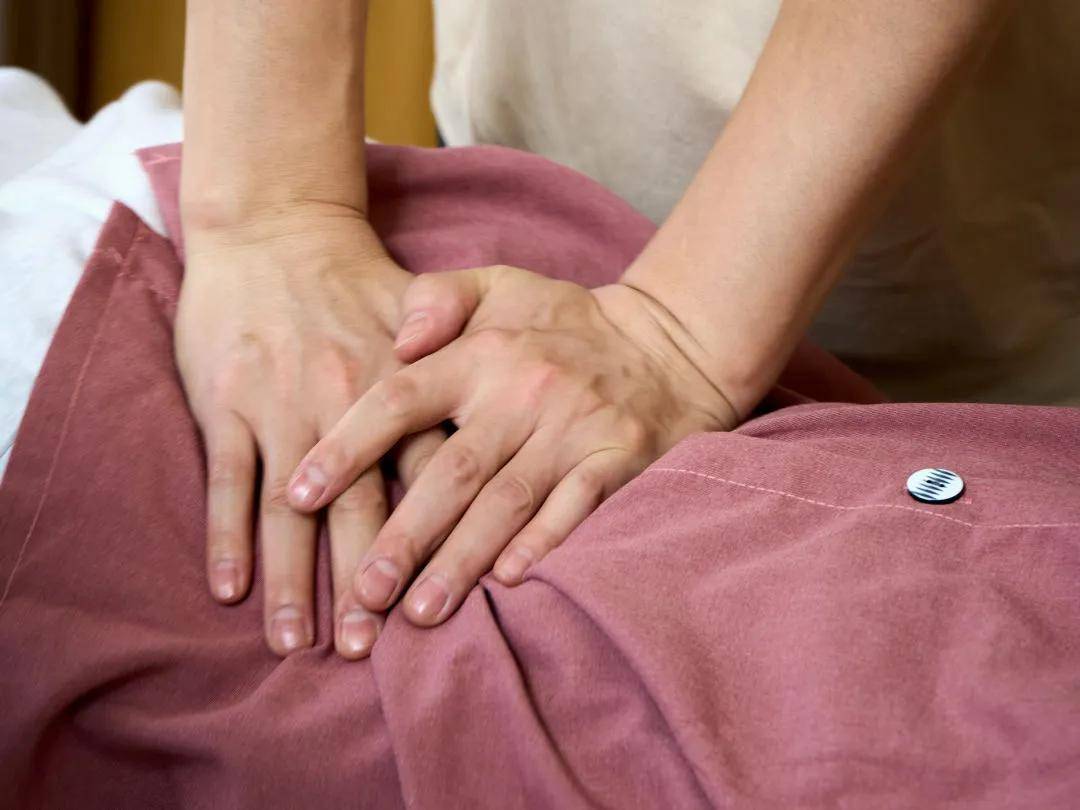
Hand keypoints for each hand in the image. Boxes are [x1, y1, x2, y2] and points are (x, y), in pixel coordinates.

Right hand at [176, 211, 442, 658]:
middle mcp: (343, 407)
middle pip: (356, 512)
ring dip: (293, 580)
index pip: (420, 481)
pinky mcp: (227, 402)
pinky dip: (227, 536)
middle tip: (365, 649)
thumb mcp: (424, 312)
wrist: (278, 229)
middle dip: (360, 583)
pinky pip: (228, 481)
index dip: (427, 544)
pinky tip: (231, 587)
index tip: (431, 601)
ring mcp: (281, 406)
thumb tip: (488, 421)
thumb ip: (465, 375)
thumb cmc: (354, 280)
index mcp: (400, 390)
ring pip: (288, 510)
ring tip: (296, 643)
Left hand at [287, 265, 739, 629]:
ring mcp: (574, 430)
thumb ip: (440, 299)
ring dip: (461, 560)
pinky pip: (575, 509)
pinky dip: (542, 545)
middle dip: (403, 535)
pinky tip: (504, 584)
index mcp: (484, 352)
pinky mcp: (618, 460)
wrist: (668, 344)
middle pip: (452, 471)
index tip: (299, 495)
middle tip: (359, 590)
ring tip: (417, 611)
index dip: (347, 447)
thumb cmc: (566, 323)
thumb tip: (393, 337)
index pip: (401, 397)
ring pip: (507, 502)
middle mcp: (525, 392)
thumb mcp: (502, 285)